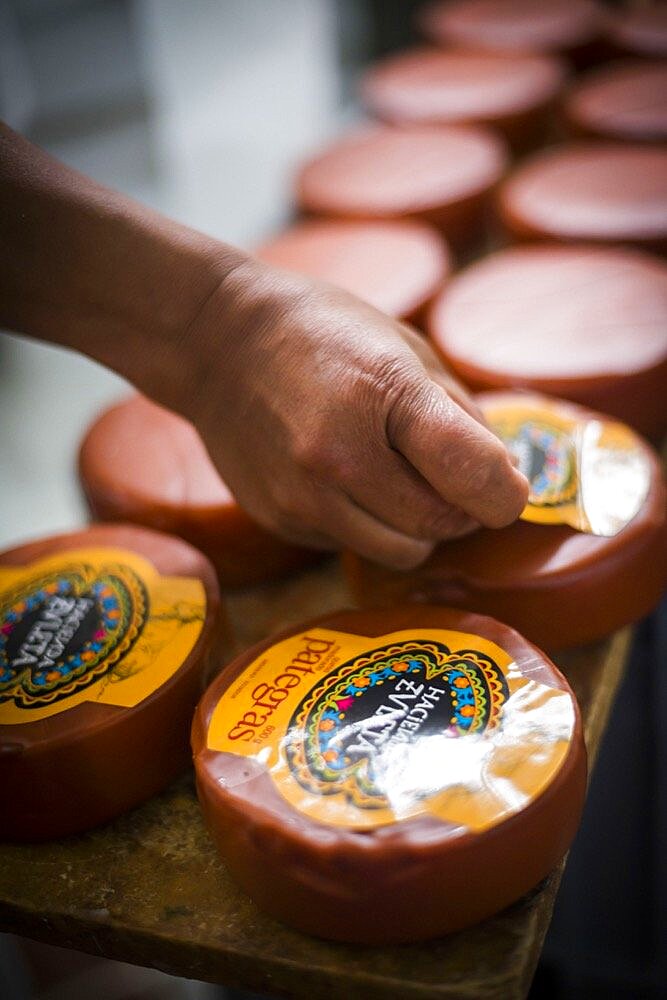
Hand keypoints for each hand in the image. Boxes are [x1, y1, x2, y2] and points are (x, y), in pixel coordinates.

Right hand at [170, 260, 527, 569]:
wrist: (217, 342)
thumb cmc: (323, 333)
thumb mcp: (404, 347)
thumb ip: (461, 413)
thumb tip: (503, 476)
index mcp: (384, 394)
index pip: (474, 474)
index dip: (507, 492)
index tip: (508, 487)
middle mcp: (339, 456)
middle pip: (440, 524)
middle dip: (462, 509)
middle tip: (451, 479)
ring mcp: (303, 495)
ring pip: (402, 551)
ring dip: (417, 527)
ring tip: (398, 481)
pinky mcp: (279, 519)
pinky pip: (352, 546)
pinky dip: (366, 524)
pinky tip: (344, 479)